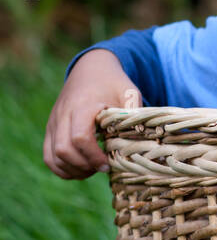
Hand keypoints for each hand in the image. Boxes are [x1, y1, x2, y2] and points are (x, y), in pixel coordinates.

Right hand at [44, 50, 142, 178]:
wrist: (90, 69)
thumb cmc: (113, 83)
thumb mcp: (128, 92)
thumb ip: (133, 114)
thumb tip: (144, 140)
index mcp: (83, 106)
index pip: (80, 137)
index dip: (94, 156)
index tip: (108, 162)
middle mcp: (63, 115)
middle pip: (64, 150)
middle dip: (84, 166)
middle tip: (103, 167)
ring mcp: (54, 123)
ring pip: (53, 157)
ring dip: (73, 170)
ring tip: (93, 169)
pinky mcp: (51, 129)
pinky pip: (48, 156)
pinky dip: (62, 168)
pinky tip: (81, 169)